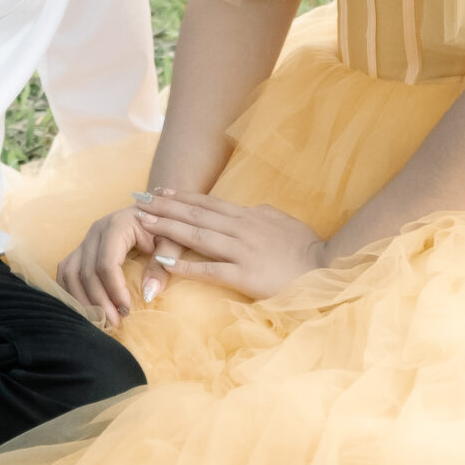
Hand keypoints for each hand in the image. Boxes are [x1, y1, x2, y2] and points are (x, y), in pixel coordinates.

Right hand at [57, 205, 161, 325]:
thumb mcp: (171, 242)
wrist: (153, 211)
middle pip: (87, 271)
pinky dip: (70, 291)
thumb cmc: (164, 227)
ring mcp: (86, 239)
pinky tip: (84, 308)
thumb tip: (148, 295)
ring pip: (71, 273)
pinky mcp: (81, 248)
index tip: (127, 310)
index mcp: (117, 225)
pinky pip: (66, 271)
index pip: (107, 263)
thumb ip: (162, 266)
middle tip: (115, 323)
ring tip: (100, 320)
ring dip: (82, 300)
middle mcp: (96, 231)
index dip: (114, 290)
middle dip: (99, 301)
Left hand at [135, 191, 327, 300]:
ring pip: (197, 235)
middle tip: (138, 199)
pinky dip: (185, 264)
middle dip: (165, 206)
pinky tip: (165, 261)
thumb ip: (262, 214)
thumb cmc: (306, 248)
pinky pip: (209, 268)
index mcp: (249, 215)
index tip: (159, 190)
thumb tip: (247, 209)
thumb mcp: (283, 221)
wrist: (326, 268)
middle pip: (196, 213)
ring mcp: (241, 250)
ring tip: (144, 221)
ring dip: (168, 226)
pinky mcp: (244, 274)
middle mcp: (241, 228)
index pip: (208, 202)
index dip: (182, 196)